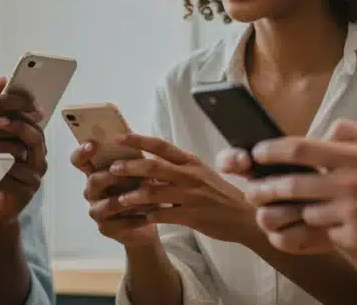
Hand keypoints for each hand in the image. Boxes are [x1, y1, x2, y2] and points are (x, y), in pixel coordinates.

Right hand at [0, 77, 41, 200]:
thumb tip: (4, 80)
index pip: (6, 100)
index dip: (26, 103)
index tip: (37, 109)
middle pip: (15, 125)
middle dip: (27, 130)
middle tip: (34, 133)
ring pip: (14, 146)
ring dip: (22, 150)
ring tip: (24, 151)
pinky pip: (7, 165)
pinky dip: (14, 165)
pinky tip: (14, 165)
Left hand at [0, 105, 46, 226]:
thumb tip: (3, 80)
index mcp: (27, 138)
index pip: (31, 117)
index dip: (21, 107)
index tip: (5, 99)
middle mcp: (36, 153)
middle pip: (36, 133)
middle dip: (19, 125)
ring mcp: (34, 171)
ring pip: (33, 151)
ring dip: (16, 142)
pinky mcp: (28, 189)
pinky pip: (24, 175)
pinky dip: (9, 168)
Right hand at [70, 140, 158, 247]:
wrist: (151, 218)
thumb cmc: (141, 185)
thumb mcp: (137, 166)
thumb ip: (130, 153)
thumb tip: (130, 131)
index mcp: (95, 171)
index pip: (78, 160)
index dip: (82, 152)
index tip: (92, 145)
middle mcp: (91, 191)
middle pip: (92, 181)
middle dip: (110, 176)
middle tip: (127, 173)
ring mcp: (97, 211)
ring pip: (106, 205)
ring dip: (127, 199)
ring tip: (145, 195)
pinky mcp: (106, 229)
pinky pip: (119, 224)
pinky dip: (136, 218)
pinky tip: (150, 215)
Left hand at [108, 133, 252, 242]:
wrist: (245, 217)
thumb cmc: (219, 194)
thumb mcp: (200, 173)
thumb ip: (177, 167)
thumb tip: (150, 158)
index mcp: (190, 162)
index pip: (161, 146)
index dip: (138, 140)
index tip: (119, 137)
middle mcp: (190, 176)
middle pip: (154, 167)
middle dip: (131, 167)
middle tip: (112, 167)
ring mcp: (191, 196)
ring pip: (155, 193)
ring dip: (134, 196)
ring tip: (120, 199)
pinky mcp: (192, 217)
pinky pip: (163, 216)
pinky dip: (148, 217)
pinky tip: (138, 218)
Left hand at [241, 120, 356, 256]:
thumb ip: (350, 132)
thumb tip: (323, 132)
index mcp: (351, 158)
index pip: (299, 149)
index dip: (271, 151)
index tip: (257, 152)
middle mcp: (347, 184)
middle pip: (292, 186)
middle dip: (265, 188)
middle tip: (252, 190)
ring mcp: (350, 213)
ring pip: (306, 212)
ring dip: (294, 211)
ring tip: (283, 210)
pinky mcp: (355, 237)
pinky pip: (325, 232)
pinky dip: (321, 228)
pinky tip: (324, 225)